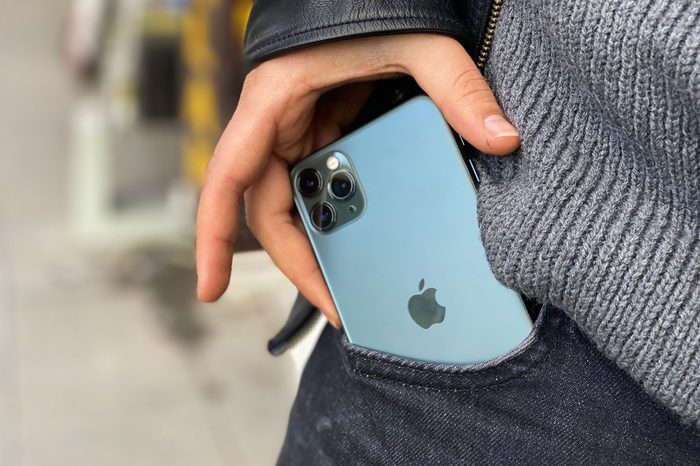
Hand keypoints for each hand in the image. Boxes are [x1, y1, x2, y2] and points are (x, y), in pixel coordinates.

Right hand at [196, 34, 519, 327]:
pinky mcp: (318, 134)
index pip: (226, 177)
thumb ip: (457, 88)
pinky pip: (318, 188)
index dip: (212, 236)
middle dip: (299, 262)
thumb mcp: (418, 43)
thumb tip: (502, 139)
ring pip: (295, 205)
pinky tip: (360, 244)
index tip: (209, 289)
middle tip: (339, 307)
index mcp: (274, 102)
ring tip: (354, 289)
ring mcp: (296, 132)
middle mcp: (275, 124)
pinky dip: (335, 219)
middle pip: (270, 210)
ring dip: (319, 247)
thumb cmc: (375, 5)